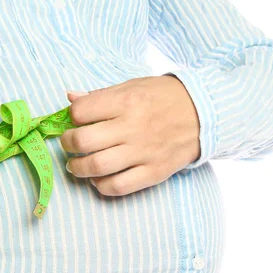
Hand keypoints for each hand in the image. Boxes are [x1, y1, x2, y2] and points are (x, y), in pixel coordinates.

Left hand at [59, 75, 199, 195]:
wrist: (204, 113)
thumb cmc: (164, 97)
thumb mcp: (133, 86)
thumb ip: (101, 95)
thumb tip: (70, 99)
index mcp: (126, 101)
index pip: (81, 112)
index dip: (72, 116)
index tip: (76, 119)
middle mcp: (132, 127)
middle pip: (83, 141)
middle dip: (68, 144)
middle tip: (70, 143)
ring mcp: (143, 152)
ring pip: (97, 166)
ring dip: (78, 168)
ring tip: (77, 165)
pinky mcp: (154, 172)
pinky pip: (118, 186)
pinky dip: (101, 185)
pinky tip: (98, 178)